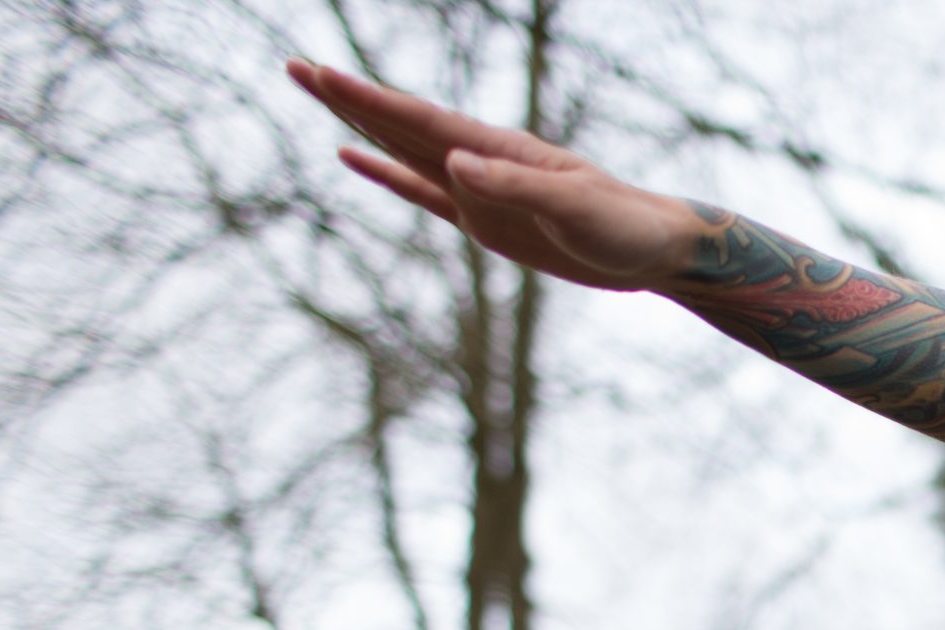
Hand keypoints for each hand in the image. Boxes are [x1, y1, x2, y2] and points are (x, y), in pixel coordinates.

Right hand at [285, 59, 697, 290]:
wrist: (650, 249)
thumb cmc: (620, 225)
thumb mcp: (572, 208)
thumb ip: (513, 186)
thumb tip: (453, 164)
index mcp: (499, 150)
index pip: (421, 119)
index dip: (368, 99)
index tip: (322, 73)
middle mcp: (480, 160)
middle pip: (400, 122)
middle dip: (347, 97)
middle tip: (294, 65)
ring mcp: (477, 187)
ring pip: (403, 148)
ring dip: (358, 122)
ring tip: (315, 92)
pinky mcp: (482, 219)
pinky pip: (420, 191)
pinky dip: (385, 172)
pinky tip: (352, 155)